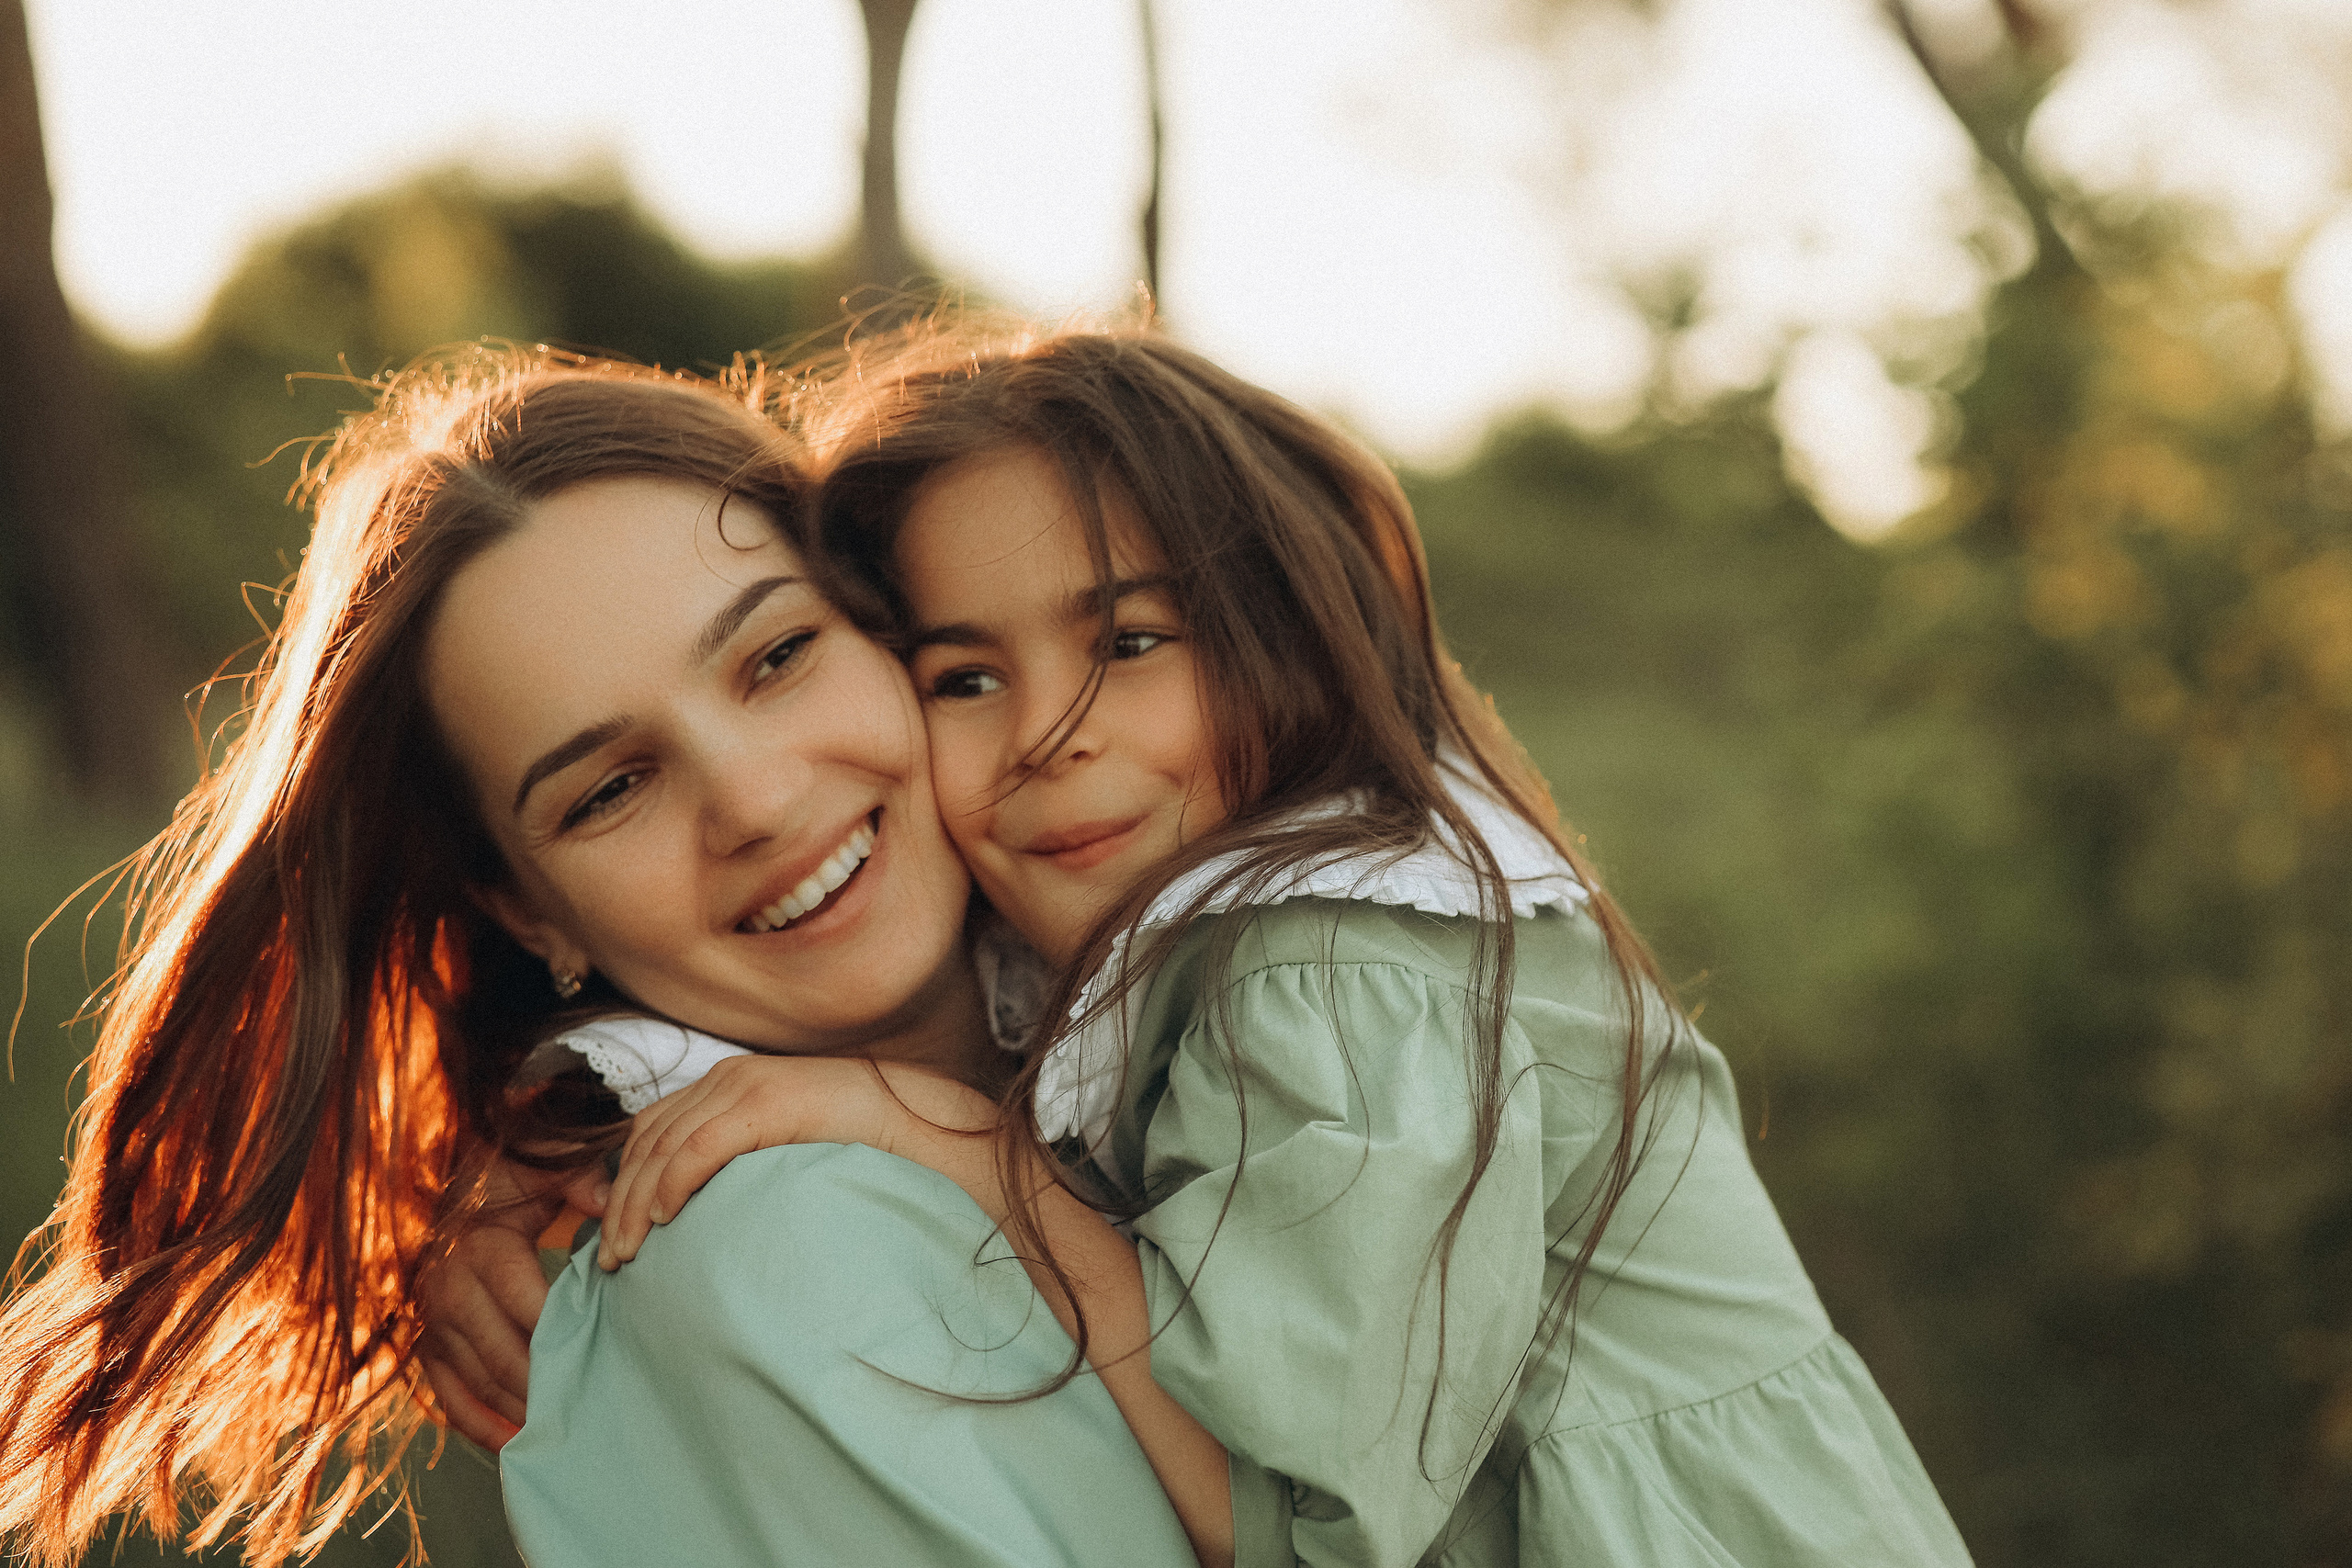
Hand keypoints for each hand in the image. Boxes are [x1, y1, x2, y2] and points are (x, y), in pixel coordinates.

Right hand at [417, 1155, 608, 1448]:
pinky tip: (511, 1445)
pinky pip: (447, 1395)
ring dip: (517, 1411)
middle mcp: (450, 1290)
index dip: (560, 1335)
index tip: (598, 1358)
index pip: (526, 1303)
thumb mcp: (538, 1167)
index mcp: (483, 1250)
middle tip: (588, 1409)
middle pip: (502, 1354)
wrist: (444, 1186)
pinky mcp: (424, 1344)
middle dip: (544, 1385)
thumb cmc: (503, 1179)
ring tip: (561, 1433)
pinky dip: (477, 1424)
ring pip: (478, 1381)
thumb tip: (609, 1205)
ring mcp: (433, 1322)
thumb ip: (577, 1182)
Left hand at [597, 1054, 997, 1269]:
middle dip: (619, 1201)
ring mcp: (745, 1084)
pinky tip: (665, 1217)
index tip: (614, 1234)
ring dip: (636, 1203)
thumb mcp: (782, 1153)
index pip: (651, 1131)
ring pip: (663, 1147)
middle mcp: (727, 1077)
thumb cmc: (858, 1145)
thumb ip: (742, 1165)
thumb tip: (700, 1215)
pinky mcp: (766, 1101)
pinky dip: (673, 1181)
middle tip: (609, 1258)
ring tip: (628, 1252)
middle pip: (646, 1141)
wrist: (919, 1118)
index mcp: (727, 1085)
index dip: (623, 1181)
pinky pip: (700, 1146)